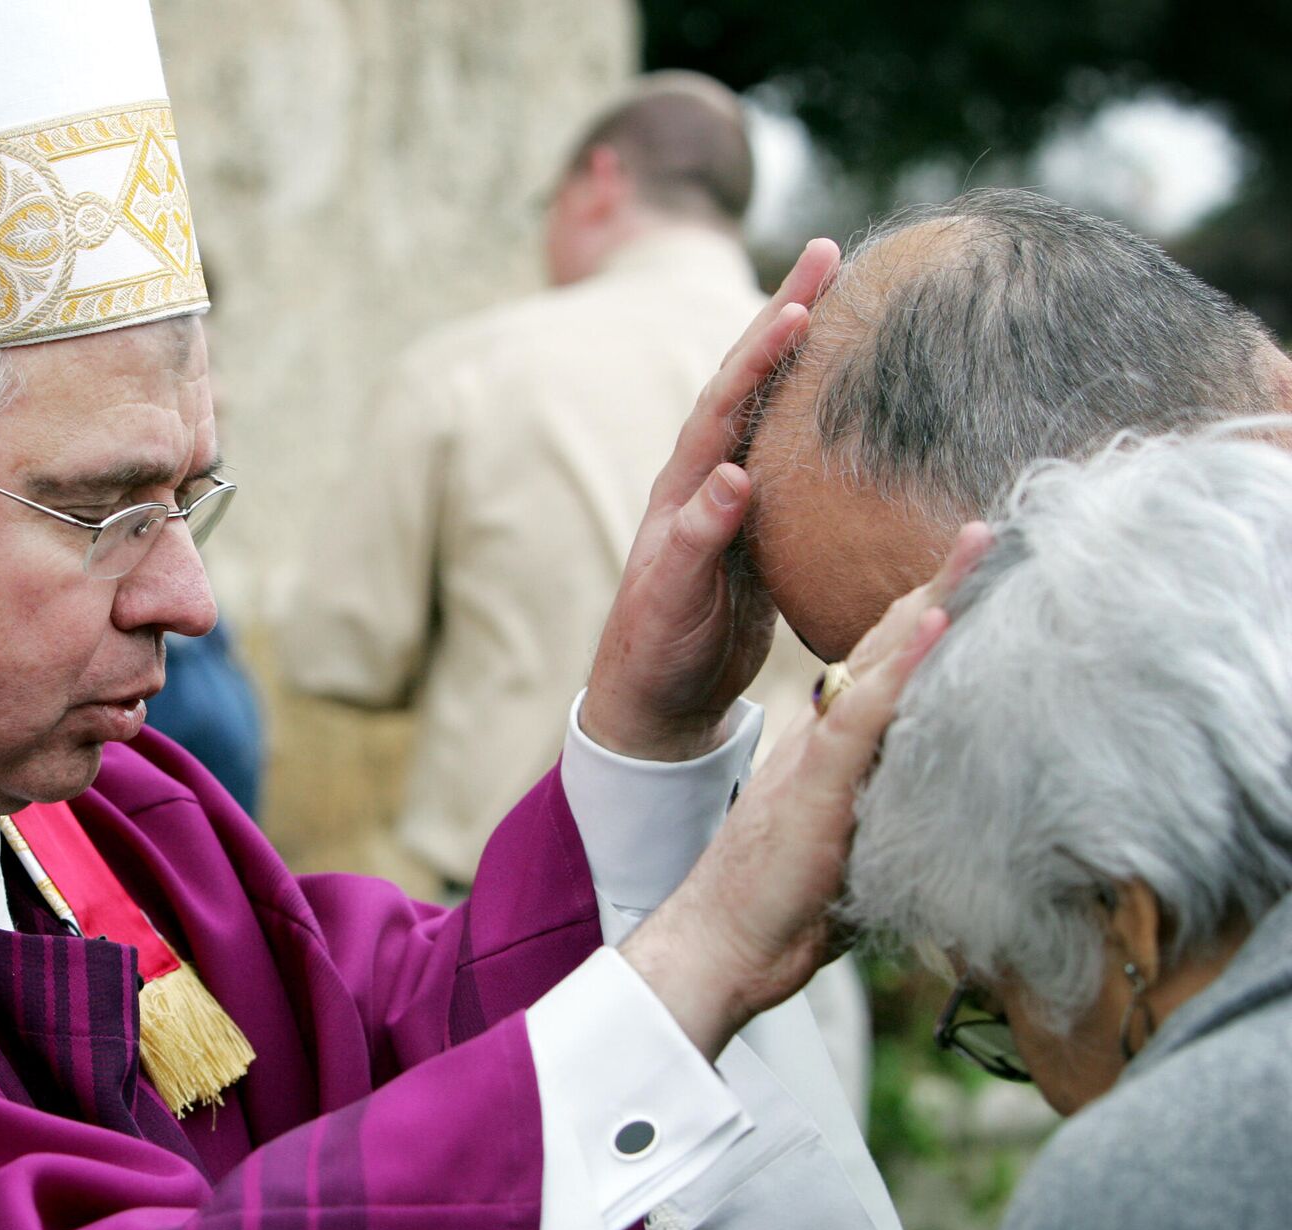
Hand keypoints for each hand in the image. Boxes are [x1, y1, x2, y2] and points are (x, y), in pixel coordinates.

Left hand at [581, 238, 841, 761]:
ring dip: (806, 347)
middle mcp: (707, 478)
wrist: (659, 700)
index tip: (800, 305)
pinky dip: (820, 407)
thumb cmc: (656, 652)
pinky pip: (797, 448)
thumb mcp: (672, 601)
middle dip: (785, 314)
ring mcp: (737, 496)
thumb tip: (732, 476)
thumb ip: (697, 540)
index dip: (759, 356)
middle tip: (828, 251)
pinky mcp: (766, 523)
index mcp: (681, 490)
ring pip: (774, 404)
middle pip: (748, 380)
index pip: (724, 405)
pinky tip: (854, 381)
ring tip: (844, 288)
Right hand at [619, 523, 993, 1058]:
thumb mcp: (855, 854)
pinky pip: (864, 715)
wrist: (716, 946)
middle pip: (887, 642)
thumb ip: (894, 822)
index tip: (974, 572)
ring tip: (981, 542)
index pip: (886, 667)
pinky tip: (937, 623)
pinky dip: (903, 666)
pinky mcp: (816, 787)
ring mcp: (819, 755)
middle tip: (991, 528)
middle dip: (941, 582)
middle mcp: (823, 735)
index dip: (928, 617)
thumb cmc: (784, 914)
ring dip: (934, 597)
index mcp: (831, 747)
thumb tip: (959, 827)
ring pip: (881, 660)